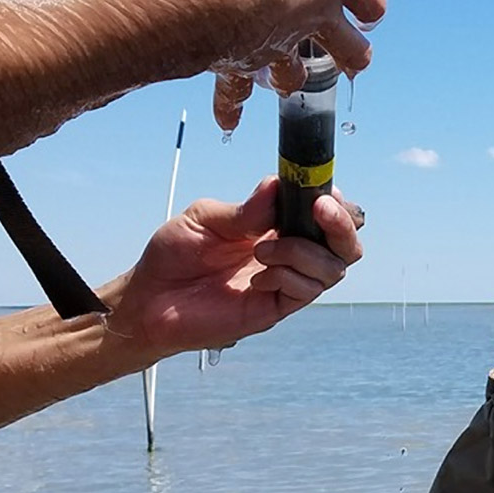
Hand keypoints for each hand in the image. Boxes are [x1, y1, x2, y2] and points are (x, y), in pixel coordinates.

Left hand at [99, 176, 361, 357]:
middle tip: (319, 210)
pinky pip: (306, 291)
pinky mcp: (276, 308)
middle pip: (345, 244)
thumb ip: (246, 209)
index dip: (335, 203)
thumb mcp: (205, 219)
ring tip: (260, 251)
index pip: (325, 214)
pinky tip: (257, 277)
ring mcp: (286, 283)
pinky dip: (288, 276)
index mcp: (276, 226)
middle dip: (341, 226)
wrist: (149, 299)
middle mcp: (289, 253)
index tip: (322, 192)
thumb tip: (278, 184)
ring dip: (303, 252)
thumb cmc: (174, 256)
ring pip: (333, 268)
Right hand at [198, 0, 387, 132]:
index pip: (370, 1)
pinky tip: (228, 119)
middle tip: (340, 57)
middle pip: (348, 53)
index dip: (367, 4)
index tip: (362, 7)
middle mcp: (312, 18)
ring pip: (294, 76)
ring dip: (290, 78)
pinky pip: (236, 90)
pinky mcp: (236, 61)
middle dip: (345, 56)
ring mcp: (275, 46)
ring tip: (279, 80)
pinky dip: (232, 104)